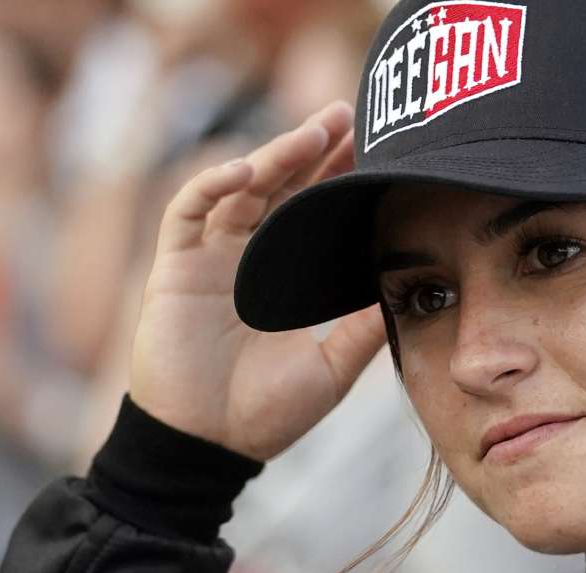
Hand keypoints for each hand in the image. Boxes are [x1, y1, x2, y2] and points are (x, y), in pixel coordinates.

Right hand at [130, 102, 385, 460]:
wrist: (209, 448)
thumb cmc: (266, 414)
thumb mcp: (334, 366)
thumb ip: (366, 326)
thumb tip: (412, 289)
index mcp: (284, 277)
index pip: (313, 212)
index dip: (339, 178)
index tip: (375, 150)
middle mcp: (246, 259)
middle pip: (281, 187)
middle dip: (313, 148)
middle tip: (349, 112)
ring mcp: (208, 260)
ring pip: (241, 188)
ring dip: (276, 155)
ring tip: (315, 130)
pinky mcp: (173, 268)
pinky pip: (187, 211)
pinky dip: (213, 184)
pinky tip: (249, 168)